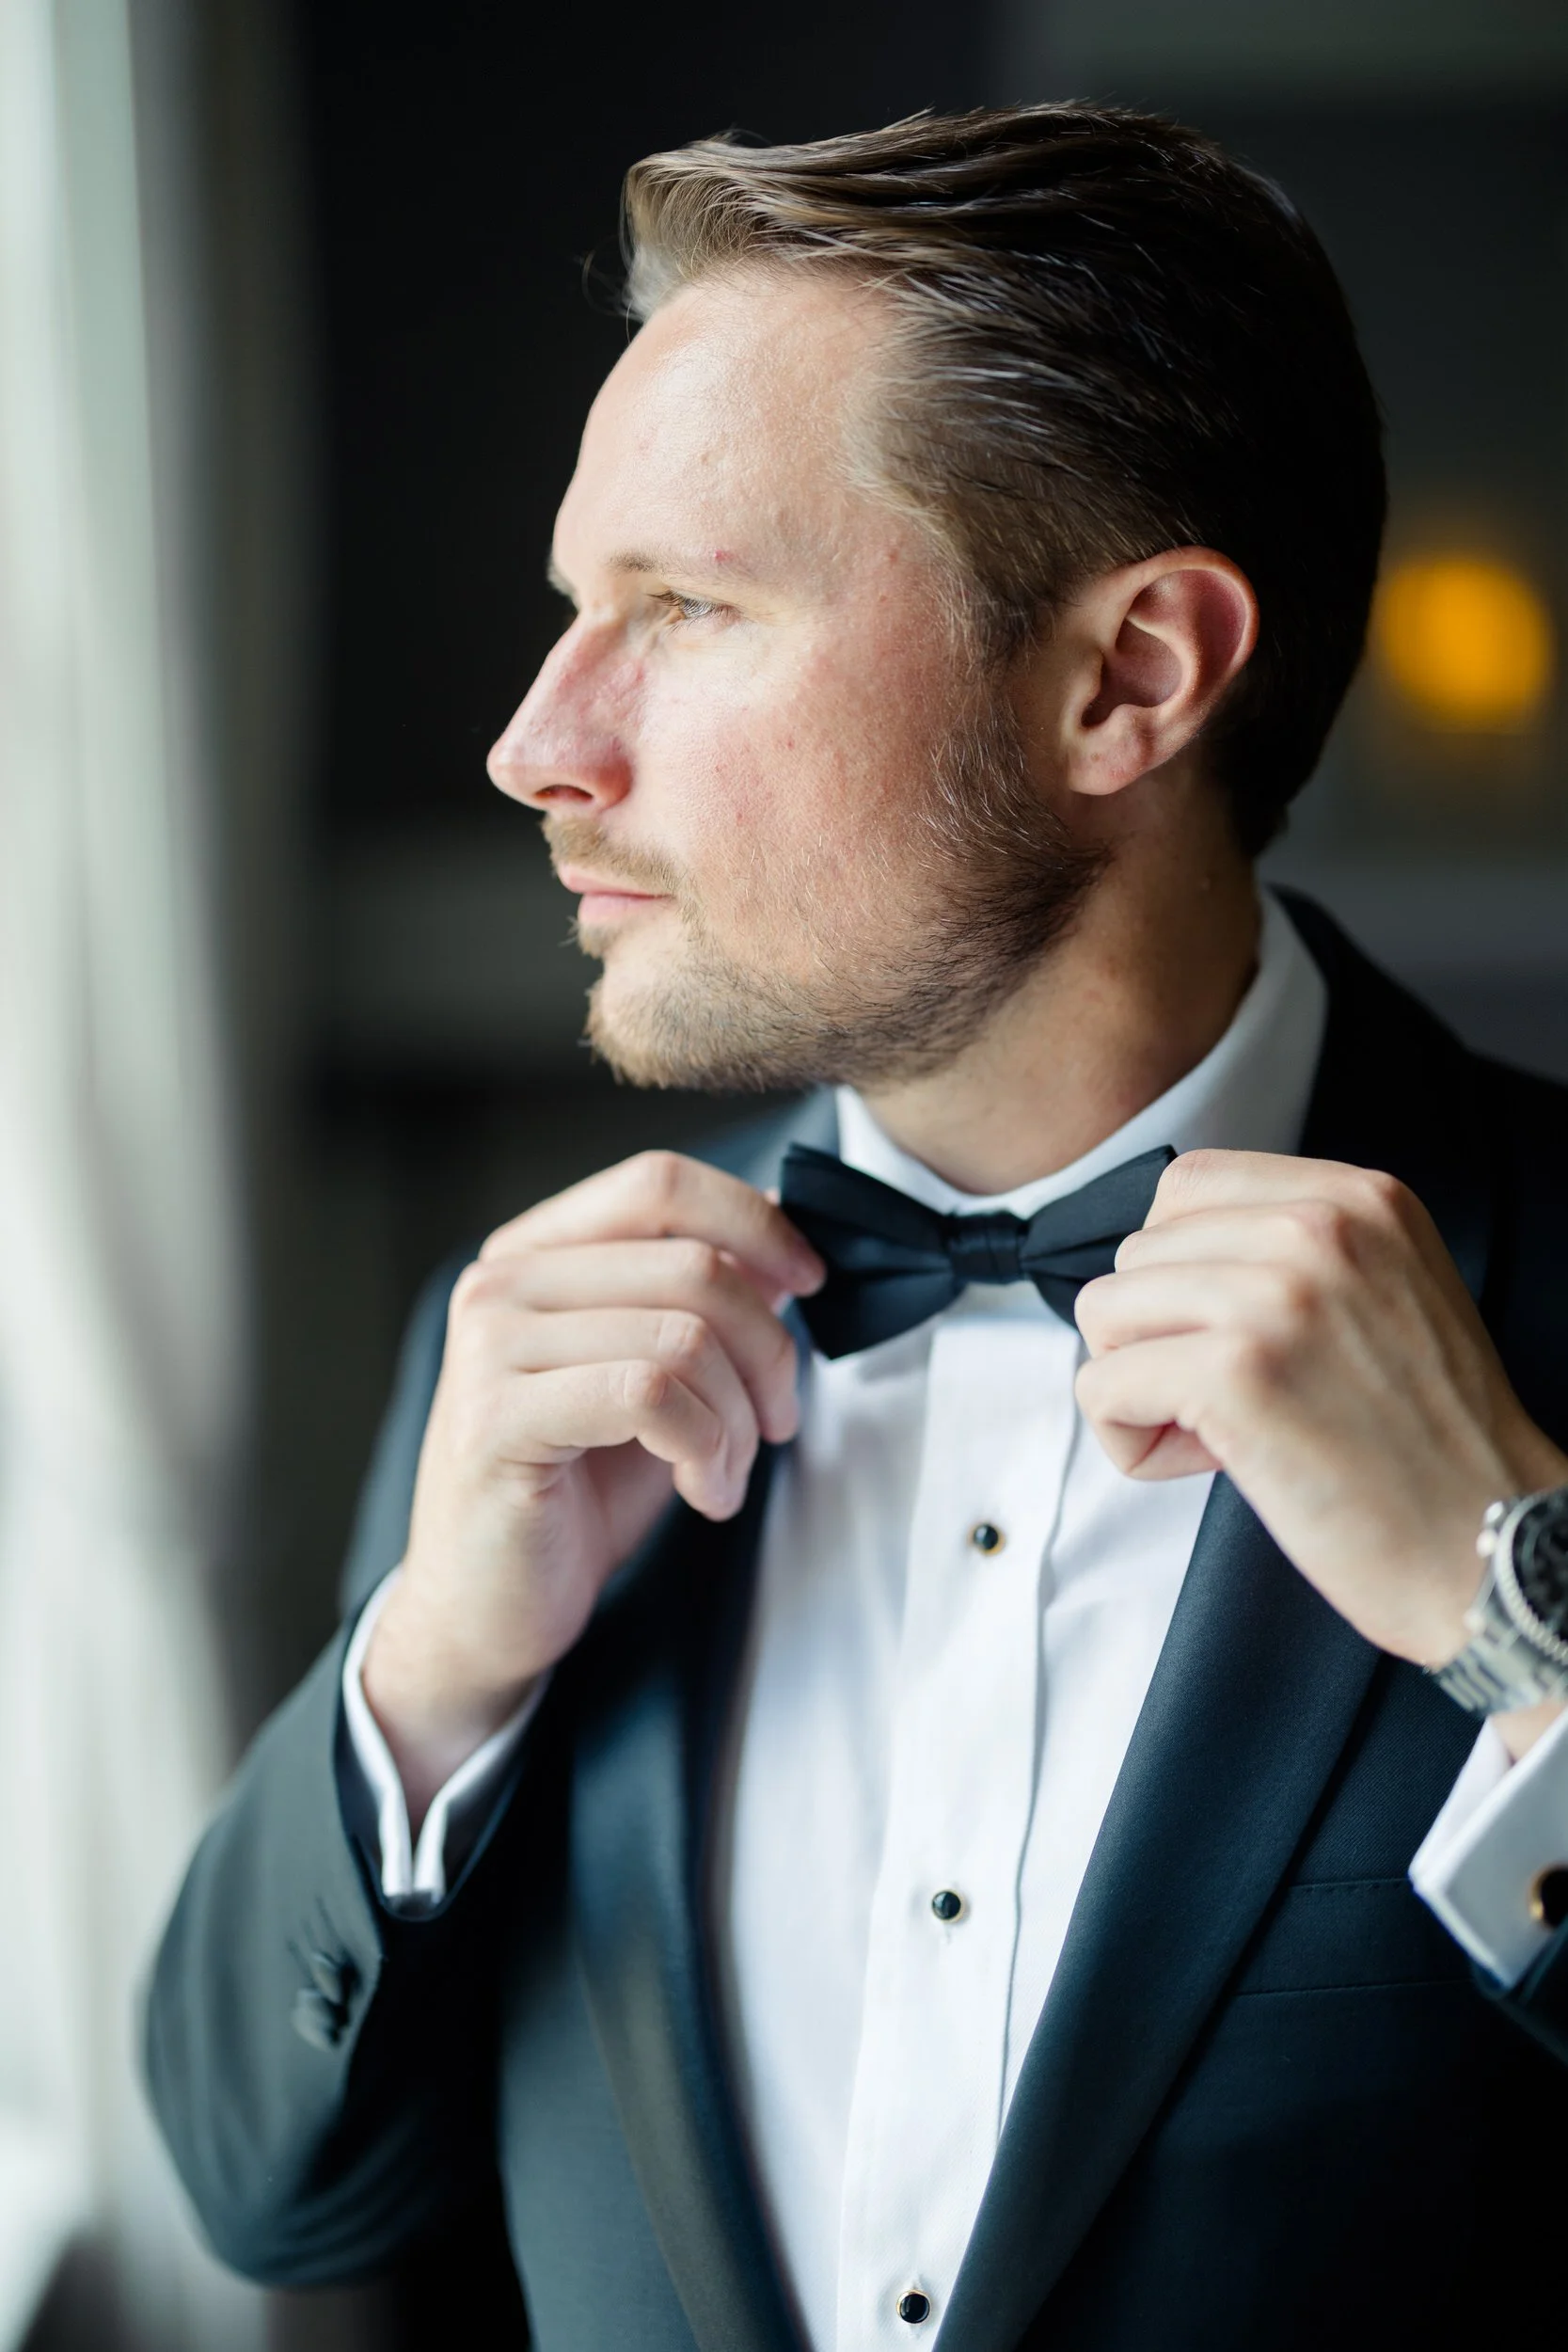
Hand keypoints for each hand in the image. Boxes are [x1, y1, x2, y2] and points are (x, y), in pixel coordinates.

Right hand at [362, 1151, 822, 1819]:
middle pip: (692, 1265)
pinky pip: (650, 1396)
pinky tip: (704, 1493)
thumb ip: (701, 1300)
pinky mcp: (497, 1418)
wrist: (489, 1609)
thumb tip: (781, 1229)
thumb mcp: (656, 1375)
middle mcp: (501, 1282)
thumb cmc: (575, 1492)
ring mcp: (490, 1346)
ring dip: (738, 1421)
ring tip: (726, 1475)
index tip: (811, 1282)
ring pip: (683, 1336)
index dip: (754, 1222)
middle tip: (776, 1423)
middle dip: (768, 1351)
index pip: (660, 1183)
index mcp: (536, 1253)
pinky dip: (705, 1449)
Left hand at [1074, 1150, 1567, 1753]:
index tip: (1231, 1335)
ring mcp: (1276, 1295)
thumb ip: (1296, 1250)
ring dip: (1138, 1385)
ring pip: (1104, 1312)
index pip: (1185, 1186)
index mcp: (1359, 1198)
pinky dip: (1129, 1438)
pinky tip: (1203, 1462)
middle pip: (1137, 1252)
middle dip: (1159, 1333)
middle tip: (1232, 1400)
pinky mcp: (1236, 1373)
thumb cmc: (1430, 1445)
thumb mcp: (1387, 1292)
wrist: (1493, 1548)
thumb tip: (1167, 1255)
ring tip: (1217, 1431)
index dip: (1180, 1270)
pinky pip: (1101, 1386)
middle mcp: (1320, 1227)